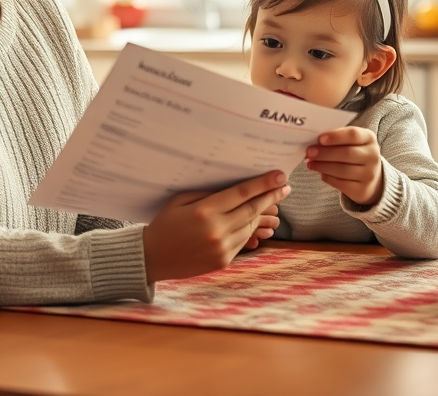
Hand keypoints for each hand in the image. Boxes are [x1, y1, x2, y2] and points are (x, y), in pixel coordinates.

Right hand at [142, 171, 289, 283]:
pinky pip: (243, 240)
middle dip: (271, 196)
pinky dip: (249, 228)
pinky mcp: (223, 261)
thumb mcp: (181, 200)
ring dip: (262, 212)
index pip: (241, 193)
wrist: (152, 257)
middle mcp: (216, 230)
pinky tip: (252, 219)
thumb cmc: (165, 224)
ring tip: (271, 201)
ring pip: (250, 226)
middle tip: (285, 186)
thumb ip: (208, 193)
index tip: (279, 175)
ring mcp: (222, 248)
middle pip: (252, 210)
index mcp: (204, 211)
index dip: (263, 184)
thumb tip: (235, 186)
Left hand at [305, 127, 383, 206]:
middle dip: (325, 153)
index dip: (335, 137)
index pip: (353, 135)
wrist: (370, 177)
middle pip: (347, 153)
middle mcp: (372, 156)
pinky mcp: (362, 190)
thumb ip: (336, 139)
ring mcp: (369, 174)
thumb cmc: (354, 154)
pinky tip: (320, 173)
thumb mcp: (350, 142)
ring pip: (342, 170)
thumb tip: (314, 142)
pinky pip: (341, 184)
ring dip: (322, 166)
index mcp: (369, 138)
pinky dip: (328, 177)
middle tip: (309, 152)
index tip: (320, 139)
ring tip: (310, 163)